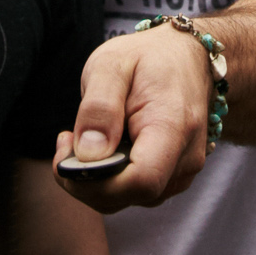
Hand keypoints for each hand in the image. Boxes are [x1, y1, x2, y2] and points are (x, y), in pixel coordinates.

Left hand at [54, 25, 213, 211]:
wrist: (188, 56)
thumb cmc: (149, 57)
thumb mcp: (112, 64)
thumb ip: (98, 108)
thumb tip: (88, 156)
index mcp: (173, 126)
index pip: (141, 181)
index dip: (96, 180)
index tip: (67, 151)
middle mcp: (185, 157)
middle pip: (130, 195)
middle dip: (86, 179)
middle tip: (67, 139)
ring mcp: (183, 171)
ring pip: (129, 198)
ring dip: (96, 178)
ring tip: (85, 135)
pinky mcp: (174, 176)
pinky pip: (135, 191)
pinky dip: (111, 177)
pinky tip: (104, 147)